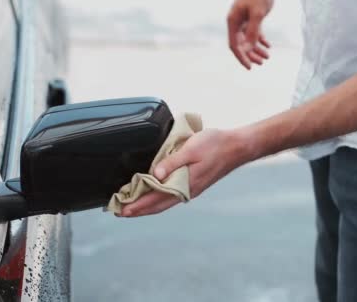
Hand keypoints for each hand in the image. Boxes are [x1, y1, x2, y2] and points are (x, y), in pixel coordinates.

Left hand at [120, 129, 252, 216]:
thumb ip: (171, 162)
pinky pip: (170, 196)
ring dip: (146, 206)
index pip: (155, 199)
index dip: (137, 205)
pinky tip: (151, 196)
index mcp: (184, 184)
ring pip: (163, 202)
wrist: (237, 147)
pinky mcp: (193, 184)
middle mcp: (186, 191)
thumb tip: (154, 174)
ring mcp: (190, 189)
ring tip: (130, 207)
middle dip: (137, 210)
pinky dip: (157, 199)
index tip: (121, 210)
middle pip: (157, 205)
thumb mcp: (191, 149)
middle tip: (119, 212)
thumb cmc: (214, 144)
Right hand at [227, 0, 276, 68]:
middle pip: (241, 44)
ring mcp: (243, 17)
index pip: (234, 45)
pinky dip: (260, 39)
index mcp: (233, 21)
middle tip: (262, 63)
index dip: (241, 57)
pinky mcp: (252, 14)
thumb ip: (252, 32)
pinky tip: (268, 45)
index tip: (250, 68)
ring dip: (256, 48)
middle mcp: (236, 21)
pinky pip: (254, 31)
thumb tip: (248, 49)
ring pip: (248, 38)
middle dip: (251, 54)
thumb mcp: (258, 13)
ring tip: (267, 57)